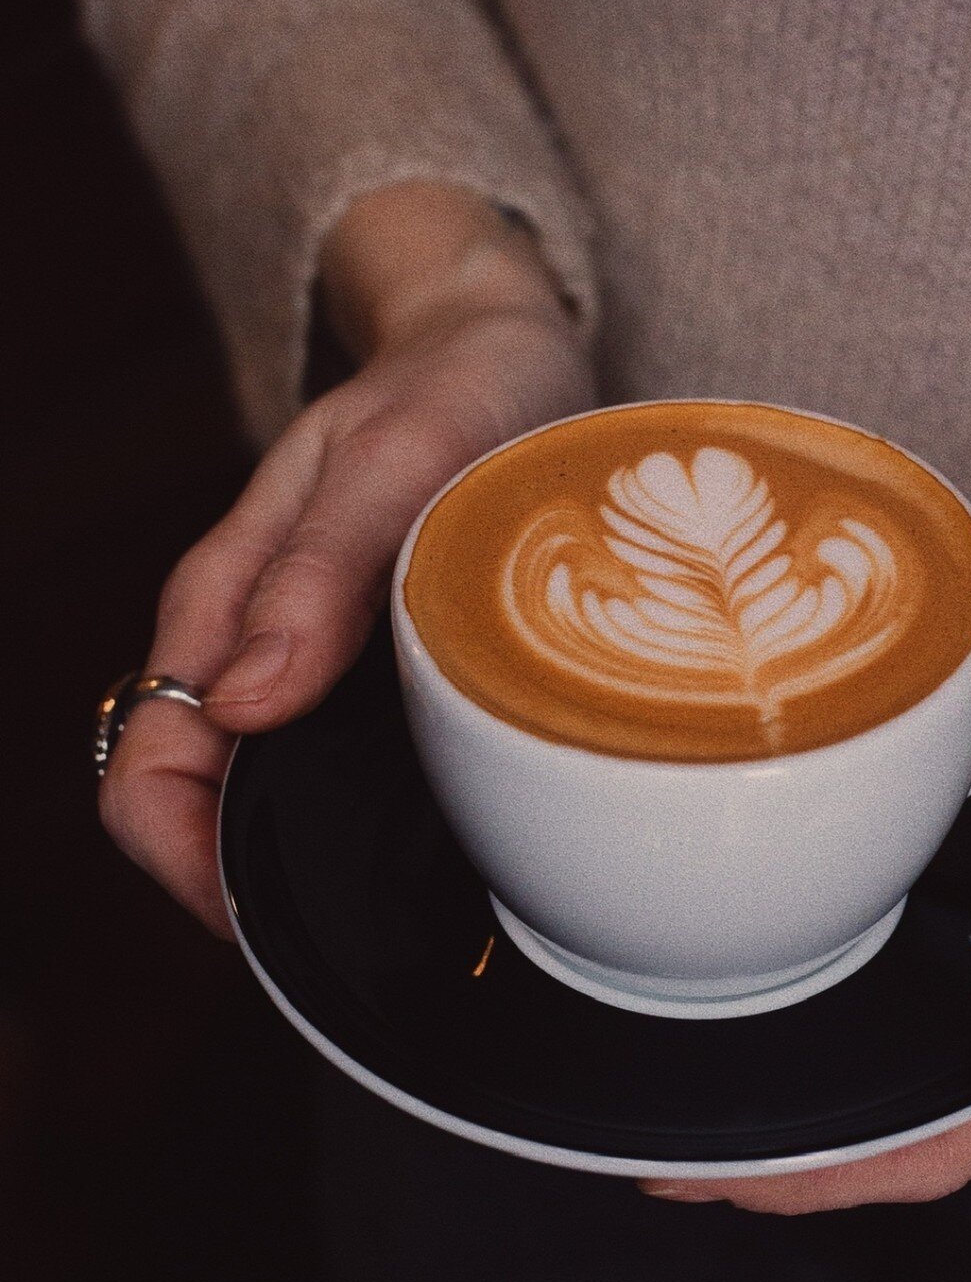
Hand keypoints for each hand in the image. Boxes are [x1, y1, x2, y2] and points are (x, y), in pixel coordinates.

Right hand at [100, 185, 593, 933]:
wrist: (506, 346)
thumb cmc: (452, 387)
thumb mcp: (394, 456)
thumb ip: (317, 571)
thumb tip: (243, 703)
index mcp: (225, 601)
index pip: (152, 769)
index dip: (186, 863)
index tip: (268, 919)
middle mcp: (258, 646)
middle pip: (203, 806)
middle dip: (251, 886)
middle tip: (361, 935)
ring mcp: (318, 663)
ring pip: (276, 798)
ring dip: (316, 860)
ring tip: (413, 903)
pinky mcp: (380, 670)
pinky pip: (348, 767)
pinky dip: (375, 817)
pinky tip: (453, 840)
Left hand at [645, 414, 970, 1213]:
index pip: (958, 1126)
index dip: (845, 1170)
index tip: (725, 1178)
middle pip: (879, 1074)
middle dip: (765, 1119)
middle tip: (633, 1123)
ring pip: (857, 986)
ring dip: (758, 1021)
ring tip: (633, 1032)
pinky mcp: (945, 802)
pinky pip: (861, 873)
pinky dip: (791, 904)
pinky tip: (708, 892)